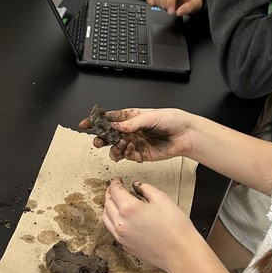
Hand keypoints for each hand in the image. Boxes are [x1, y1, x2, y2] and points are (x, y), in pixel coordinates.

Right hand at [79, 107, 193, 162]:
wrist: (186, 135)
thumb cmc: (173, 120)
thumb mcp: (152, 116)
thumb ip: (133, 122)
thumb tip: (116, 125)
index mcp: (132, 116)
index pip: (110, 118)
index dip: (97, 120)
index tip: (86, 123)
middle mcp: (131, 130)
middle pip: (109, 134)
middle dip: (101, 138)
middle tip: (97, 141)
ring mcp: (134, 142)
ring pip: (115, 147)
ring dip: (113, 148)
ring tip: (117, 146)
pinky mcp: (140, 154)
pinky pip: (126, 156)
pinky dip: (125, 154)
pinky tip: (131, 149)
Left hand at [102, 178, 194, 271]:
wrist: (180, 253)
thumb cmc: (175, 228)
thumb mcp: (162, 199)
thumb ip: (146, 189)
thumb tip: (137, 186)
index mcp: (129, 209)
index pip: (115, 191)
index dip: (115, 183)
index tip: (118, 180)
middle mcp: (121, 223)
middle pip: (108, 203)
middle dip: (110, 193)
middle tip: (115, 188)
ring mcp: (121, 236)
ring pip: (106, 218)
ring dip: (108, 207)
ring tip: (115, 202)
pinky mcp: (125, 246)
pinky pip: (112, 230)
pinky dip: (113, 221)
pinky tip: (121, 218)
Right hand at [146, 0, 203, 15]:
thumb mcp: (196, 4)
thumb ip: (189, 8)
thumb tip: (179, 12)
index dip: (170, 1)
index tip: (171, 12)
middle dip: (165, 4)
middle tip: (171, 11)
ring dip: (159, 3)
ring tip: (167, 7)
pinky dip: (151, 1)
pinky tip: (157, 5)